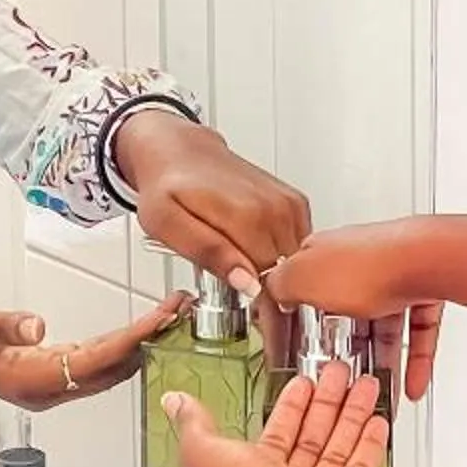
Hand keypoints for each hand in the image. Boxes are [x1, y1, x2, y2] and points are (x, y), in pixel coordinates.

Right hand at [0, 289, 189, 410]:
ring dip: (138, 343)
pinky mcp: (42, 372)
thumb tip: (36, 328)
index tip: (161, 318)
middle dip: (148, 340)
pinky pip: (91, 362)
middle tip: (180, 308)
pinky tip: (138, 330)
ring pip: (104, 368)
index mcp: (27, 379)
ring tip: (169, 315)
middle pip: (109, 369)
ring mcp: (43, 384)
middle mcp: (42, 389)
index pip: (94, 361)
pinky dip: (119, 344)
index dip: (132, 339)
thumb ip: (3, 324)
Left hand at [112, 109, 309, 299]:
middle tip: (239, 293)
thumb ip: (209, 253)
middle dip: (270, 293)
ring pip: (296, 262)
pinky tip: (258, 250)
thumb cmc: (166, 187)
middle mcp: (274, 208)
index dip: (261, 306)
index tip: (250, 315)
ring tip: (245, 269)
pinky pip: (300, 244)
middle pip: (286, 274)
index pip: (270, 282)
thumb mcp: (167, 225)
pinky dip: (284, 255)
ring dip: (278, 274)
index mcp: (246, 216)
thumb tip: (248, 282)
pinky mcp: (294, 202)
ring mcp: (288, 203)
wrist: (179, 151)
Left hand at [167, 364, 387, 466]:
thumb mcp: (203, 452)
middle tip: (339, 373)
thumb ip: (194, 424)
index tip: (303, 382)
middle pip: (311, 435)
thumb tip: (174, 403)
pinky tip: (377, 421)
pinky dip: (370, 444)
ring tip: (364, 385)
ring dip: (351, 415)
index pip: (277, 431)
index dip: (291, 405)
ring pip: (338, 447)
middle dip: (326, 402)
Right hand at [265, 221, 446, 402]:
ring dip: (382, 363)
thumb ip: (278, 285)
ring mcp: (395, 274)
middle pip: (348, 314)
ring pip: (385, 327)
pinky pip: (416, 332)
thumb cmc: (370, 265)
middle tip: (343, 379)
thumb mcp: (302, 279)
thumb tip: (268, 288)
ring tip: (379, 392)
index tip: (297, 350)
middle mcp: (360, 261)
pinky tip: (411, 384)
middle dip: (347, 351)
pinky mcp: (425, 288)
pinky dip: (414, 360)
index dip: (299, 322)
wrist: (429, 259)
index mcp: (326, 254)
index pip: (305, 288)